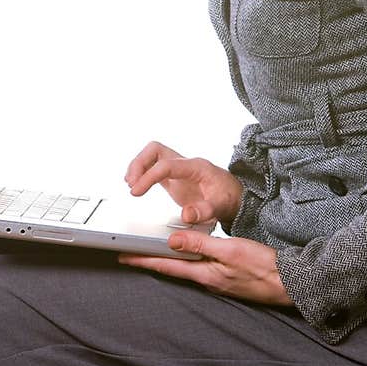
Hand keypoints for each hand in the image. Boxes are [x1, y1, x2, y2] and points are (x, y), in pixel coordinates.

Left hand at [118, 230, 294, 306]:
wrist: (289, 283)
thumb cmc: (263, 267)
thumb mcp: (230, 250)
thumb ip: (200, 244)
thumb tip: (172, 240)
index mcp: (204, 274)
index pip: (166, 266)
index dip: (143, 260)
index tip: (123, 255)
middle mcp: (206, 279)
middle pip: (172, 268)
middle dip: (149, 260)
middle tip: (129, 253)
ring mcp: (216, 280)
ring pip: (184, 268)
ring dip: (166, 260)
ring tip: (150, 252)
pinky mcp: (226, 277)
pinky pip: (199, 268)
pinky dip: (186, 260)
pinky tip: (186, 254)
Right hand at [124, 140, 244, 228]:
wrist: (235, 197)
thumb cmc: (229, 198)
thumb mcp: (221, 206)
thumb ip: (205, 211)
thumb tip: (186, 215)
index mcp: (196, 167)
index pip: (166, 164)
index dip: (148, 176)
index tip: (136, 192)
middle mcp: (185, 164)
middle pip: (155, 150)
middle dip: (139, 164)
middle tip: (131, 185)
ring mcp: (179, 169)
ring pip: (152, 155)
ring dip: (138, 166)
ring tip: (130, 185)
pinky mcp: (174, 177)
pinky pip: (154, 166)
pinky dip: (142, 172)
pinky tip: (136, 184)